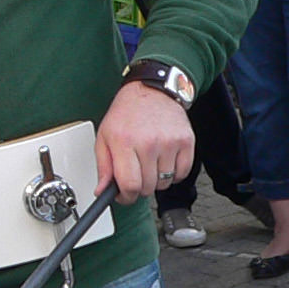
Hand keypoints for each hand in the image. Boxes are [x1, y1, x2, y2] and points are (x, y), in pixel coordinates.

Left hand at [97, 81, 194, 203]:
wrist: (152, 90)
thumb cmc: (127, 113)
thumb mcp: (105, 137)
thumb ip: (103, 166)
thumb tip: (103, 191)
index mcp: (124, 142)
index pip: (129, 185)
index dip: (126, 197)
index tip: (125, 195)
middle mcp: (148, 142)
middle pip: (147, 187)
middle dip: (140, 187)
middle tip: (137, 174)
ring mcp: (169, 142)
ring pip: (165, 183)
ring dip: (157, 180)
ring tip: (150, 163)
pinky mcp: (186, 141)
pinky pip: (182, 174)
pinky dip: (174, 174)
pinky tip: (165, 161)